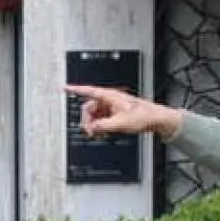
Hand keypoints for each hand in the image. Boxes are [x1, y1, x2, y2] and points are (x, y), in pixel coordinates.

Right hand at [63, 85, 180, 141]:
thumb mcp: (120, 124)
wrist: (156, 119)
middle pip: (89, 107)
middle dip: (87, 119)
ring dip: (94, 124)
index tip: (63, 87)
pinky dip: (101, 126)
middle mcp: (110, 100)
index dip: (74, 89)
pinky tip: (105, 131)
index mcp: (110, 96)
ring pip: (95, 115)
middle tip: (91, 131)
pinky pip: (102, 119)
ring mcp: (112, 106)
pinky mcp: (115, 113)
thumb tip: (91, 128)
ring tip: (100, 133)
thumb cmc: (143, 116)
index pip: (88, 91)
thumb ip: (103, 126)